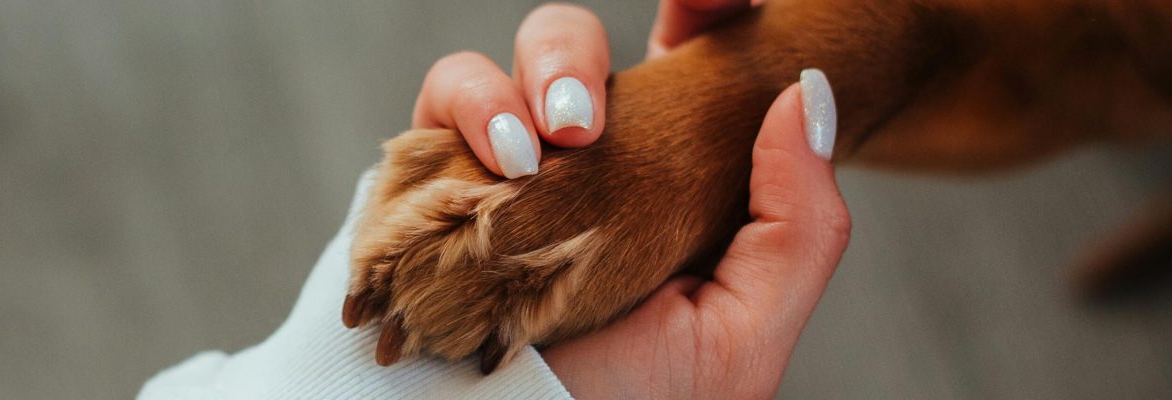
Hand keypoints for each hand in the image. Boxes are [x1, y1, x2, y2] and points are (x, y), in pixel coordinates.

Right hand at [420, 2, 849, 397]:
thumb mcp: (740, 336)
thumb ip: (797, 225)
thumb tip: (806, 91)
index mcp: (670, 176)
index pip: (691, 62)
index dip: (705, 11)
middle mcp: (590, 157)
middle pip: (596, 46)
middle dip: (590, 50)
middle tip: (596, 120)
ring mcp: (516, 158)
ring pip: (526, 54)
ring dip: (538, 74)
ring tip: (548, 146)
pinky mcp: (443, 168)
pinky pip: (450, 93)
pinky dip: (472, 107)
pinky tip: (501, 164)